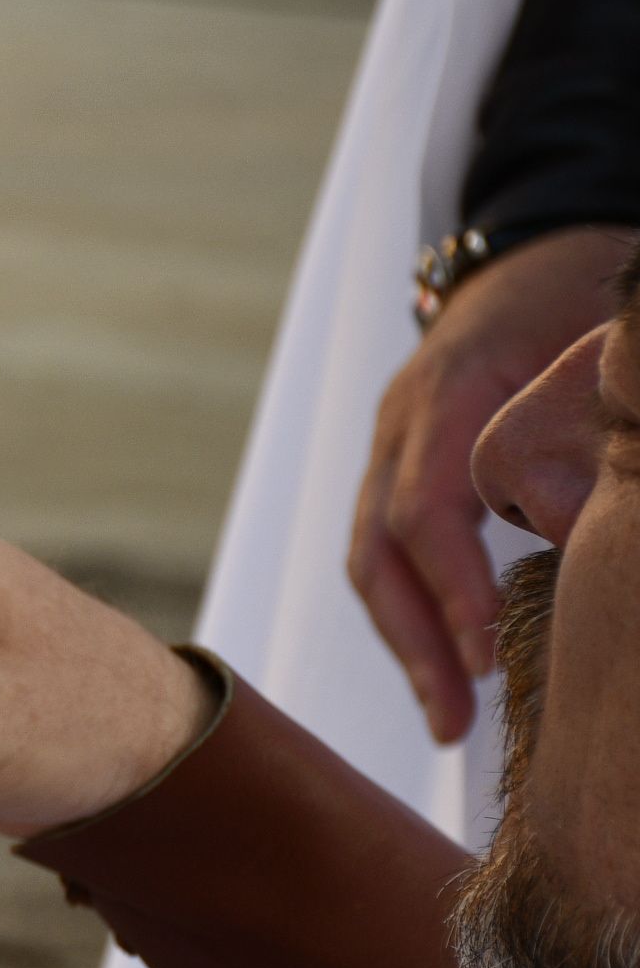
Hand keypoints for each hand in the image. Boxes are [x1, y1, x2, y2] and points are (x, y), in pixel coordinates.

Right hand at [352, 226, 634, 742]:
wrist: (533, 248)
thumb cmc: (576, 293)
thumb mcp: (597, 347)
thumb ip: (583, 430)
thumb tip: (581, 531)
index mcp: (447, 392)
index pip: (425, 508)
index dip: (452, 588)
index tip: (486, 657)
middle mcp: (400, 423)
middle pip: (376, 547)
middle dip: (414, 640)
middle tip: (456, 719)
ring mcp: (388, 442)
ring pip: (369, 555)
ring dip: (404, 641)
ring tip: (446, 718)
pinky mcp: (398, 462)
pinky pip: (385, 545)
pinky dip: (411, 609)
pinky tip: (446, 662)